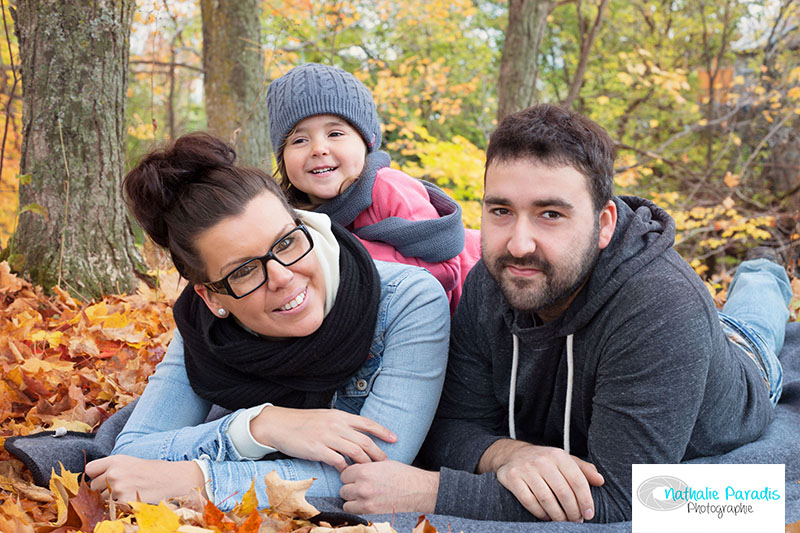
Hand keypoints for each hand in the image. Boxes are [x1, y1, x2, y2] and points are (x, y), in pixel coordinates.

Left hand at [85, 455, 205, 503]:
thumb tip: (96, 479)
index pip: (89, 469)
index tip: (101, 478)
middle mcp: (114, 473)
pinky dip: (117, 506)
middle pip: (93, 486)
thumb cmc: (155, 471)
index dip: (95, 475)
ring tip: (126, 494)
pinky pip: (110, 508)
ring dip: (109, 499)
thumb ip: (113, 468)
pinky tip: (130, 500)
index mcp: (116, 460)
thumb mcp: (132, 462)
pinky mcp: (123, 501)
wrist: (173, 479)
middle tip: (119, 488)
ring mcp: (117, 488)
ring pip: (101, 499)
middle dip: (102, 489)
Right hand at [250, 407, 396, 471]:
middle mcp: (336, 425)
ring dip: (365, 463)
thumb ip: (341, 423)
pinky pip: (338, 461)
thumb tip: (355, 433)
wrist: (279, 424)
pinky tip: (348, 473)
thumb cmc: (302, 422)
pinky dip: (345, 468)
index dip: (382, 431)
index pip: (367, 423)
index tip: (394, 439)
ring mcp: (327, 437)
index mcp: (339, 416)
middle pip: (364, 440)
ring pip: (355, 451)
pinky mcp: (317, 449)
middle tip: (385, 462)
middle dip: (378, 452)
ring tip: (370, 471)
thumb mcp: (325, 416)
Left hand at [339, 460, 438, 513]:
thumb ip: (366, 465)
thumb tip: (353, 465)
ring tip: (362, 494)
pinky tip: (364, 502)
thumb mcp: (382, 462)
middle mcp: (362, 485)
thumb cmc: (402, 474)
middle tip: (360, 485)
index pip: (344, 473)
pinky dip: (354, 507)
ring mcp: (365, 499)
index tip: (357, 476)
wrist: (418, 489)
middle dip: (350, 486)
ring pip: (345, 498)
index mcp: (365, 470)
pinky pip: (350, 509)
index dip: (350, 475)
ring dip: (351, 497)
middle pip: (343, 486)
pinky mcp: (369, 510)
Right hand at [478, 440, 603, 521]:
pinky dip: (540, 513)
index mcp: (558, 455)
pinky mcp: (512, 478)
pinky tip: (546, 516)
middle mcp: (542, 460)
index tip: (589, 514)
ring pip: (546, 499)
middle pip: (563, 492)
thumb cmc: (545, 461)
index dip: (586, 500)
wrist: (512, 455)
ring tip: (563, 521)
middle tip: (576, 520)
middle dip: (573, 511)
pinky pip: (529, 501)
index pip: (577, 481)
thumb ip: (584, 470)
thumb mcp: (564, 460)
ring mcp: (525, 469)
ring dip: (558, 515)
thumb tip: (600, 481)